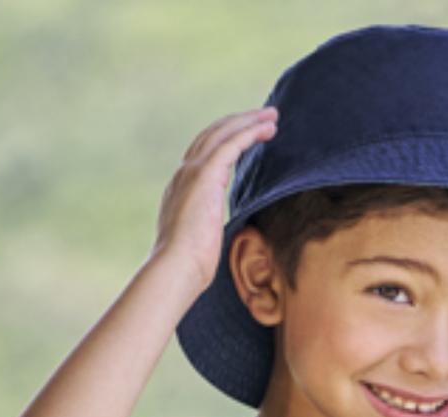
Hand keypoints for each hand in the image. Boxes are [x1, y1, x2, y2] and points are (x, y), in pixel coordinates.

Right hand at [152, 109, 278, 298]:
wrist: (176, 268)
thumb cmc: (189, 267)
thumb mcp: (201, 242)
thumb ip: (208, 228)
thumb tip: (215, 236)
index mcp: (183, 188)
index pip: (205, 154)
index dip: (227, 140)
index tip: (248, 136)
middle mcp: (185, 174)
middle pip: (212, 135)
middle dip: (239, 123)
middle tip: (264, 116)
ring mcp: (192, 172)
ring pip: (222, 133)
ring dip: (248, 122)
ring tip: (271, 117)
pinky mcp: (205, 175)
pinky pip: (230, 144)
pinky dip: (249, 133)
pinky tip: (266, 129)